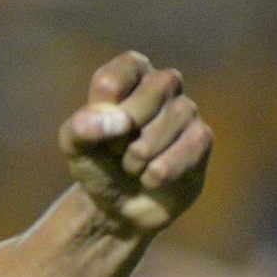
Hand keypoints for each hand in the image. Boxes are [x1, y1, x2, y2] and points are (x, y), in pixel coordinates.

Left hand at [58, 51, 212, 235]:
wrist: (118, 204)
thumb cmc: (97, 162)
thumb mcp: (74, 144)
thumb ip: (82, 126)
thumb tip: (119, 121)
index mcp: (130, 73)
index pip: (114, 79)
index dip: (102, 112)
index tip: (97, 128)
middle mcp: (164, 84)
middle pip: (149, 96)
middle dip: (123, 133)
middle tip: (116, 149)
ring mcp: (187, 110)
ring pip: (165, 127)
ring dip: (137, 157)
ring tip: (131, 165)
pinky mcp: (202, 139)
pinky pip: (182, 153)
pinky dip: (155, 174)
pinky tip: (151, 177)